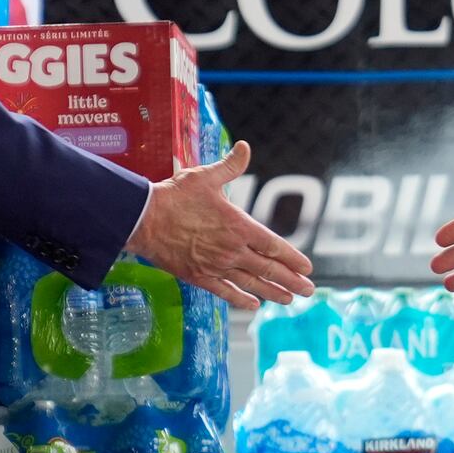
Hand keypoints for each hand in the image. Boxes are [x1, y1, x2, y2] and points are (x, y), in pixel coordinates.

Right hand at [127, 140, 313, 309]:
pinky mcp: (198, 276)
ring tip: (289, 300)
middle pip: (268, 269)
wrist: (143, 219)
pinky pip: (225, 292)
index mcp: (238, 226)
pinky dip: (241, 299)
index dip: (292, 258)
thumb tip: (245, 147)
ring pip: (251, 284)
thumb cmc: (175, 196)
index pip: (274, 246)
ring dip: (273, 293)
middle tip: (309, 290)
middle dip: (291, 280)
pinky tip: (253, 305)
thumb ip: (230, 166)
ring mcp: (216, 266)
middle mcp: (231, 250)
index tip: (307, 267)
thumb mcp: (205, 176)